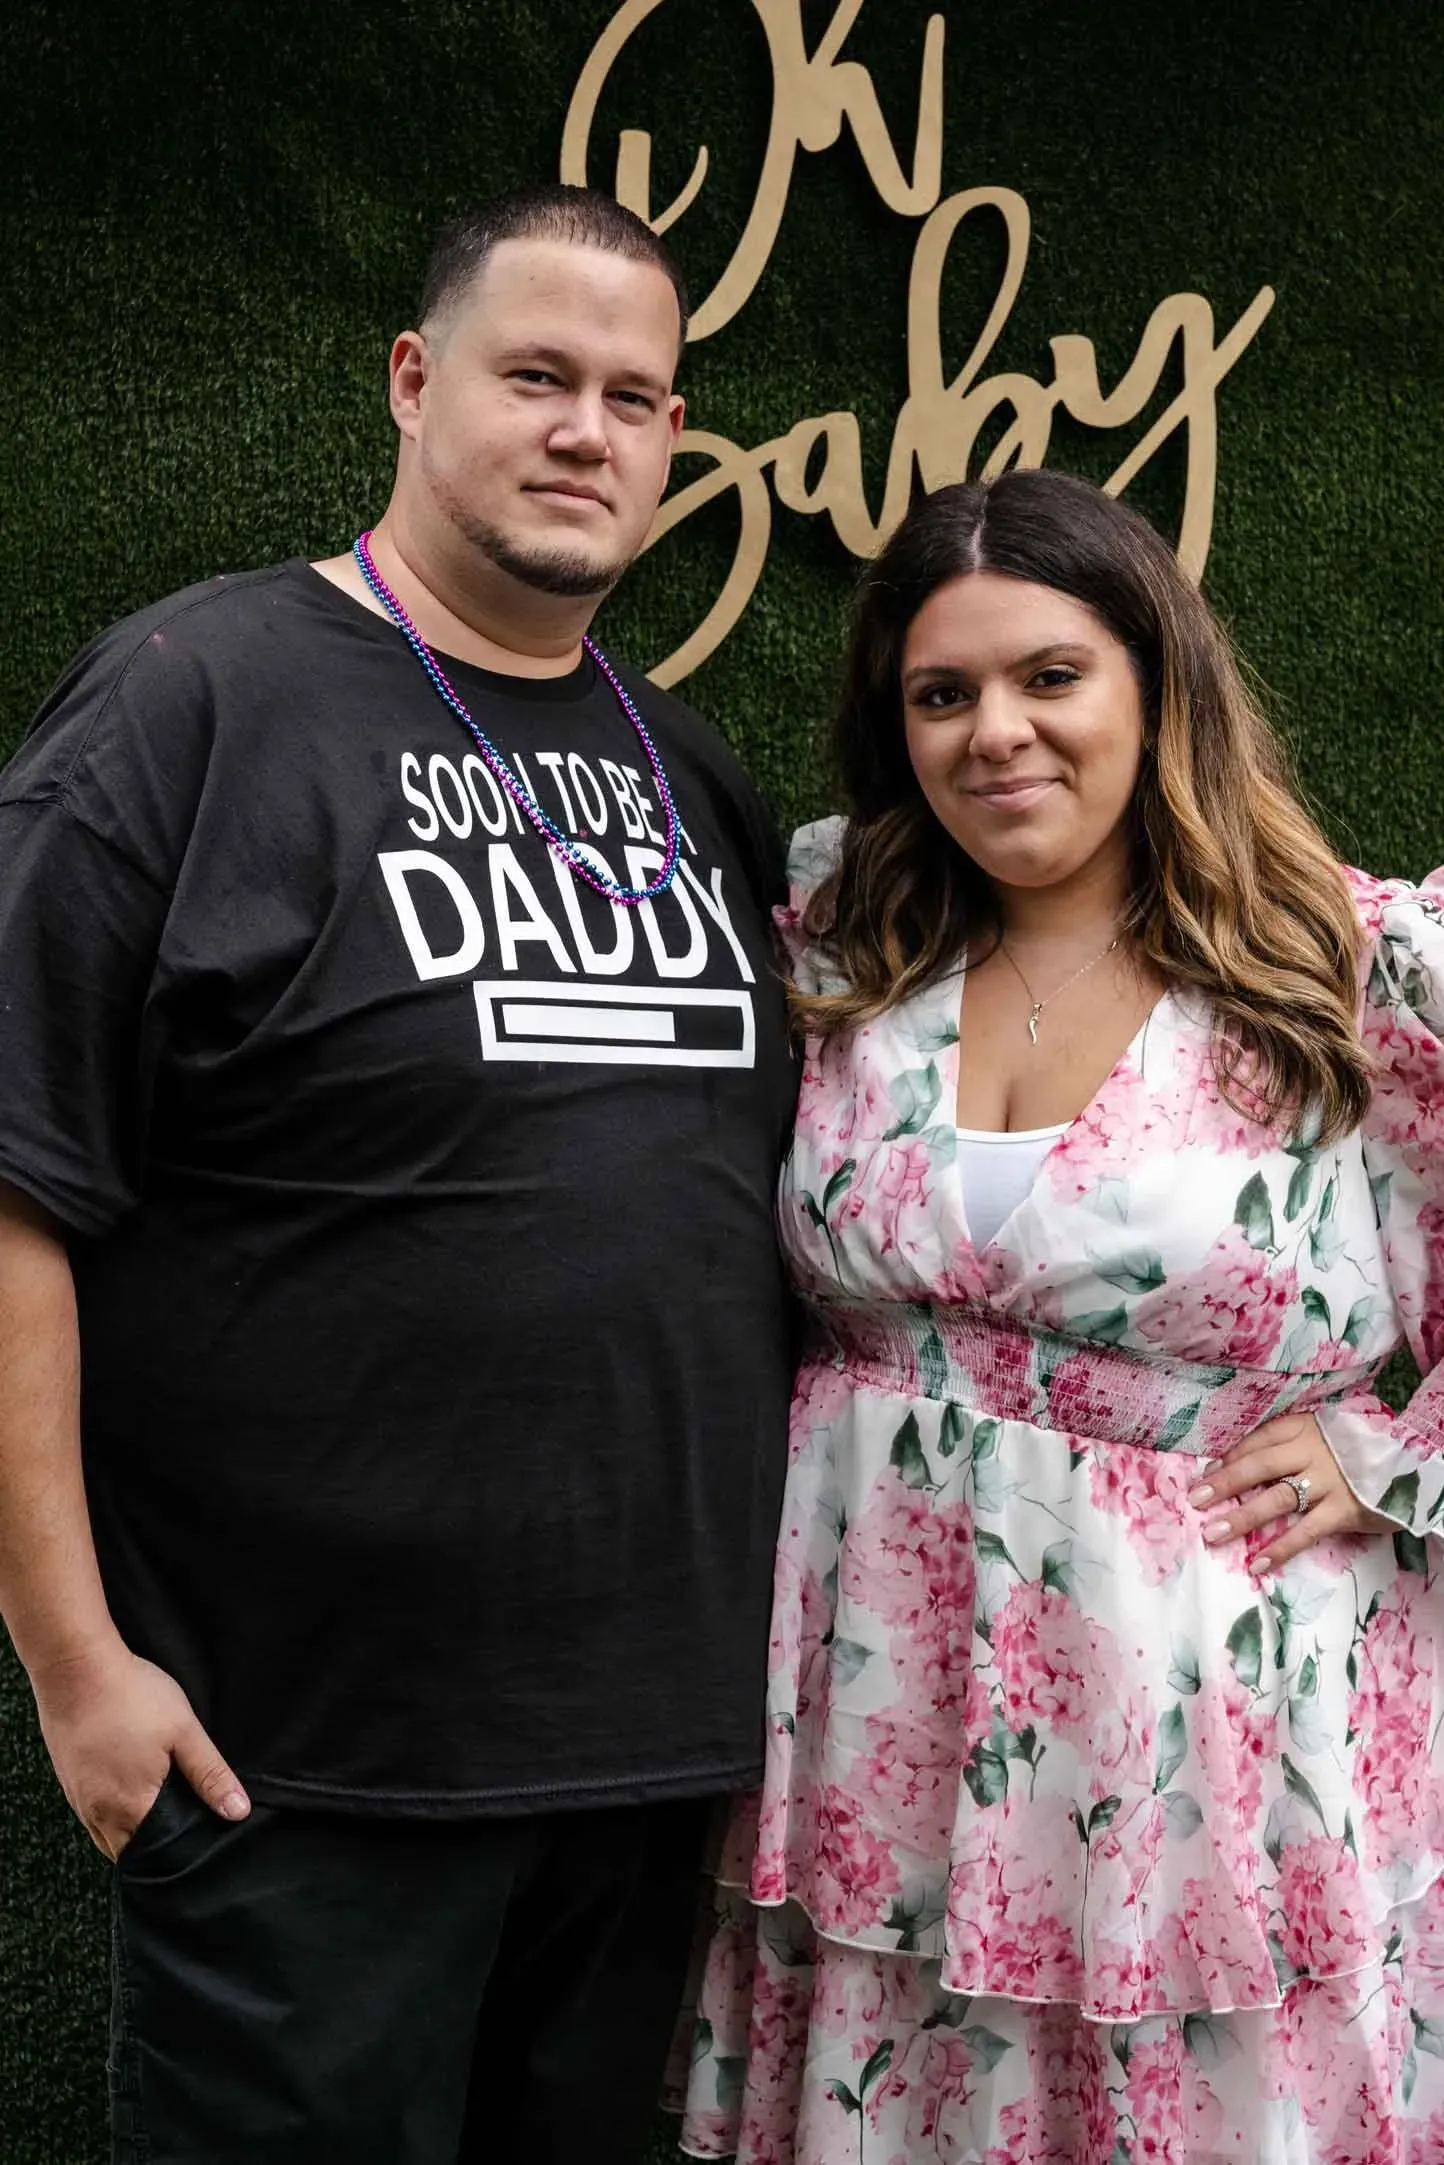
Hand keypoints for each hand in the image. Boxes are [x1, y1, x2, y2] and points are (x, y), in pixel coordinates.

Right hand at [29, 1637, 249, 1861]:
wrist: (75, 1668)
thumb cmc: (130, 1695)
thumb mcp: (183, 1731)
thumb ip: (210, 1774)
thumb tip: (237, 1811)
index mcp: (129, 1808)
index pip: (157, 1855)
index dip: (179, 1853)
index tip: (199, 1842)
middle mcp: (97, 1815)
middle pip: (129, 1851)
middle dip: (155, 1848)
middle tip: (183, 1826)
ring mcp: (78, 1799)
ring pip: (107, 1835)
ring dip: (131, 1831)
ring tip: (160, 1811)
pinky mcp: (68, 1781)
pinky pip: (92, 1815)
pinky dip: (112, 1814)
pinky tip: (129, 1790)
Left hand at [1187, 1412, 1395, 1575]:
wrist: (1413, 1460)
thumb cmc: (1357, 1450)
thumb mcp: (1322, 1436)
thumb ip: (1287, 1446)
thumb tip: (1233, 1463)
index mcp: (1305, 1428)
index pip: (1258, 1441)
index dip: (1229, 1457)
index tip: (1205, 1474)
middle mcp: (1312, 1452)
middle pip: (1258, 1467)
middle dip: (1223, 1484)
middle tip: (1195, 1500)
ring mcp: (1329, 1482)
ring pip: (1276, 1499)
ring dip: (1242, 1518)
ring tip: (1214, 1534)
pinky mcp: (1345, 1510)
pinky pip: (1306, 1532)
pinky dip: (1281, 1549)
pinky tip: (1258, 1563)